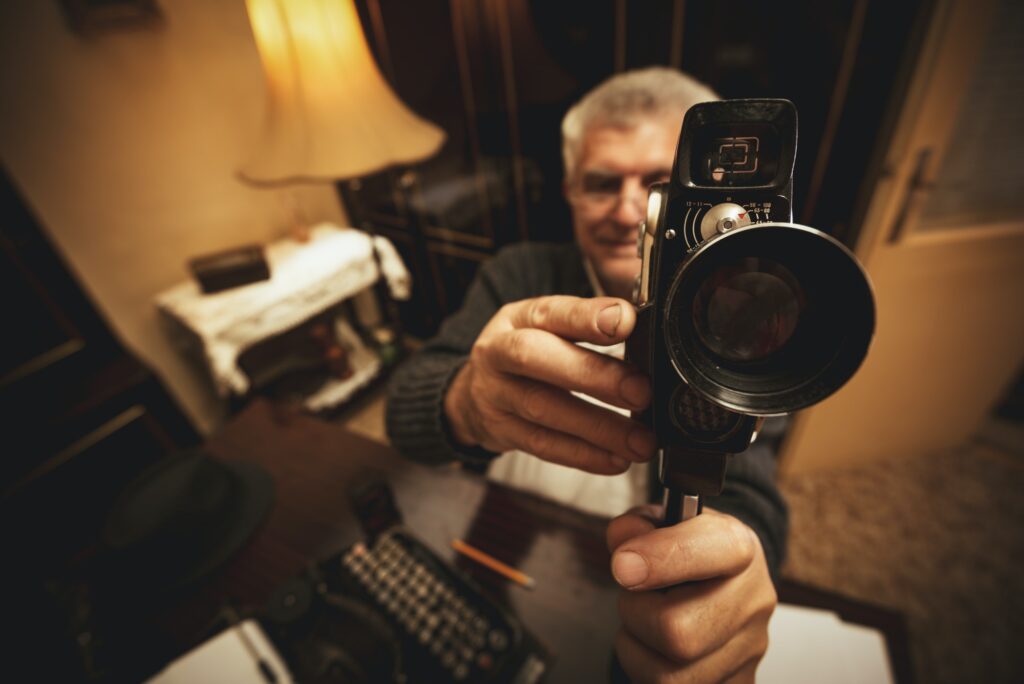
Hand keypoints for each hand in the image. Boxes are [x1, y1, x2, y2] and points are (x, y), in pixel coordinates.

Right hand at [444, 295, 656, 473]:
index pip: (552, 311)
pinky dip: (583, 455)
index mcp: (520, 317)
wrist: (475, 392)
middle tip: (641, 392)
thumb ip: (594, 324)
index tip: (626, 322)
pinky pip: (542, 445)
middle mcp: (498, 351)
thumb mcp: (551, 327)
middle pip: (536, 358)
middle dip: (593, 375)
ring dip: (597, 427)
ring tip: (640, 440)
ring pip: (542, 409)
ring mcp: (495, 394)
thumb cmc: (528, 354)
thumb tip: (644, 324)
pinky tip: (615, 459)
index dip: (587, 317)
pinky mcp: (500, 431)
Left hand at [607, 506, 776, 682]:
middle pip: (678, 631)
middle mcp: (752, 600)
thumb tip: (624, 545)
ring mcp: (749, 649)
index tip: (622, 565)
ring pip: (669, 675)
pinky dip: (649, 671)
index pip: (706, 552)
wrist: (722, 580)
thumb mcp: (662, 522)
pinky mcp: (738, 682)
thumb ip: (635, 527)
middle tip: (636, 596)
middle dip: (636, 615)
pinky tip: (656, 649)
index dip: (658, 559)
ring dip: (638, 648)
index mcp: (737, 546)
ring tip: (645, 623)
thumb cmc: (687, 551)